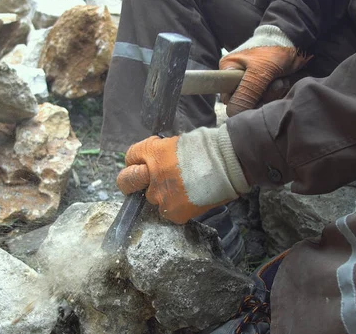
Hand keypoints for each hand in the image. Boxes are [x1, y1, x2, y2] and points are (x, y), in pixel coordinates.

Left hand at [116, 126, 249, 223]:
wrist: (228, 162)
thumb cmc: (208, 148)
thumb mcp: (177, 142)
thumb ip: (161, 154)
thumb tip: (157, 163)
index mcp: (150, 152)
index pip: (130, 157)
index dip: (137, 162)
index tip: (144, 165)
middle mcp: (149, 175)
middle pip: (127, 182)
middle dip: (133, 182)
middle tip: (148, 183)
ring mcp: (160, 196)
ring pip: (153, 200)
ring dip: (164, 196)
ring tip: (185, 190)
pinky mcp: (172, 212)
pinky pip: (168, 213)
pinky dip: (178, 209)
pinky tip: (192, 199)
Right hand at [220, 25, 310, 116]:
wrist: (295, 38)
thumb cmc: (274, 49)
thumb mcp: (260, 72)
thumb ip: (246, 93)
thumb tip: (233, 114)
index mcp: (227, 70)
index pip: (227, 98)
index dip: (241, 102)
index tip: (257, 96)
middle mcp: (235, 76)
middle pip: (243, 101)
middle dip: (261, 97)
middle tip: (274, 85)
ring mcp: (250, 79)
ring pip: (256, 100)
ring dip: (271, 94)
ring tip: (280, 81)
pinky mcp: (262, 82)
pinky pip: (266, 96)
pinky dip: (276, 91)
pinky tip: (282, 81)